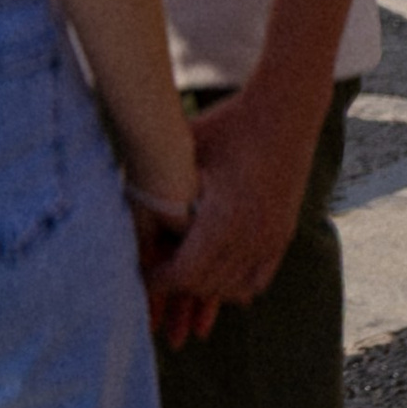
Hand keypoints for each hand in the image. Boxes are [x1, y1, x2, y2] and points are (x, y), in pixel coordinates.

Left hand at [148, 87, 315, 344]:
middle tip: (160, 291)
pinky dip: (239, 287)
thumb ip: (160, 180)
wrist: (284, 113)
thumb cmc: (228, 125)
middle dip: (181, 292)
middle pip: (208, 284)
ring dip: (209, 291)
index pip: (186, 272)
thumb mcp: (186, 149)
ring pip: (236, 288)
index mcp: (222, 221)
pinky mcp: (282, 235)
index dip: (161, 281)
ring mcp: (270, 240)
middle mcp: (250, 238)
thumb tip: (122, 194)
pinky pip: (259, 278)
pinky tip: (223, 288)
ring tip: (188, 294)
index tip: (144, 279)